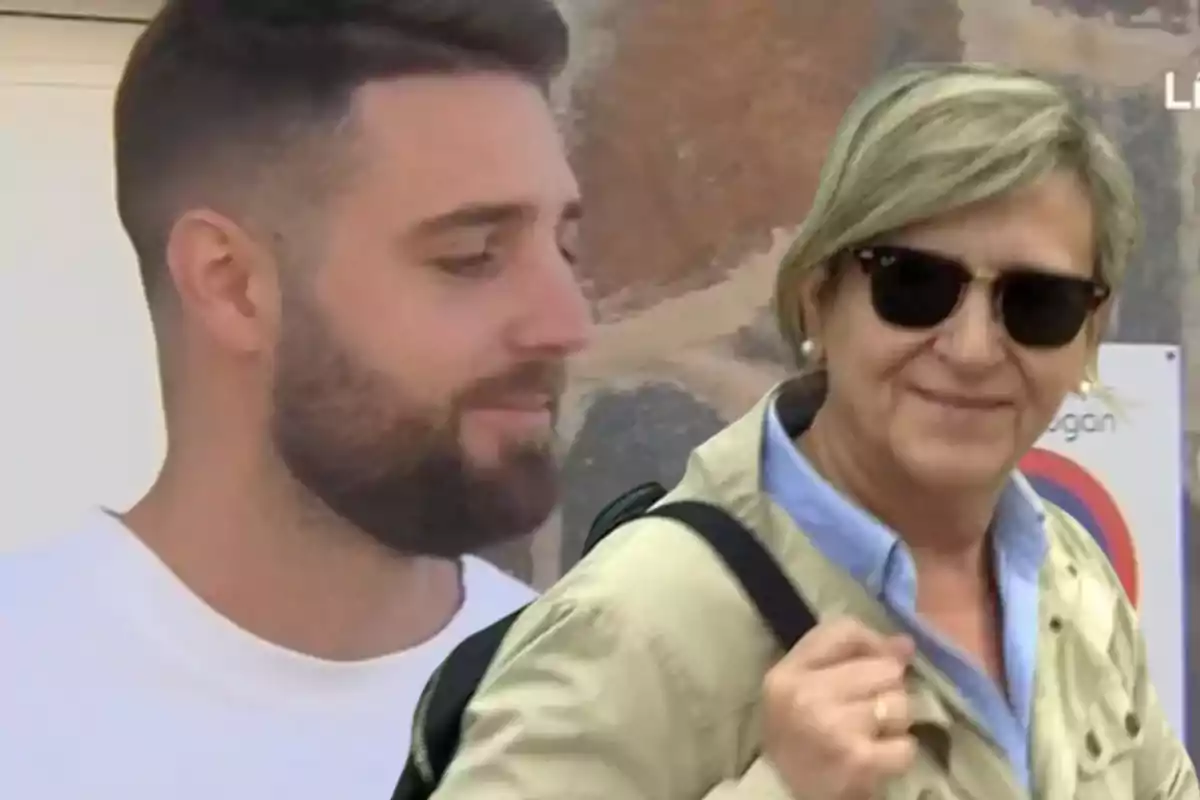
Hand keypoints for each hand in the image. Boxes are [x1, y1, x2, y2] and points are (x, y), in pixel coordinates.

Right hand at [761, 618, 916, 799]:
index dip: (872, 644)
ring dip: (893, 722)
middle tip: (867, 709)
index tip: (873, 663)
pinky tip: (876, 756)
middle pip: (884, 668)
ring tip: (870, 733)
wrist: (783, 795)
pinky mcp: (859, 760)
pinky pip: (906, 744)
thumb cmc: (797, 734)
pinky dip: (898, 752)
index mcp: (788, 672)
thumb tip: (905, 644)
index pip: (845, 630)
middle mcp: (808, 694)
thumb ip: (845, 655)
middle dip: (885, 688)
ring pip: (900, 705)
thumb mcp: (801, 686)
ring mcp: (835, 727)